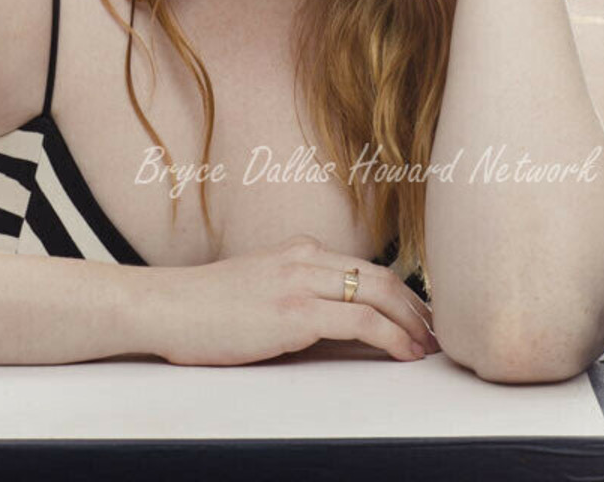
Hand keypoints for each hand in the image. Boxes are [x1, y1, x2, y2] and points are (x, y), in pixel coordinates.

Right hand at [148, 234, 438, 366]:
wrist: (167, 307)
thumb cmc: (206, 309)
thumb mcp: (262, 294)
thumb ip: (304, 302)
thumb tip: (350, 332)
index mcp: (298, 251)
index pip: (365, 267)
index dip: (401, 293)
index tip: (419, 317)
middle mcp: (304, 257)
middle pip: (381, 275)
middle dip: (416, 306)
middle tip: (436, 333)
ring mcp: (300, 280)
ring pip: (379, 292)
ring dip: (412, 322)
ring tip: (428, 347)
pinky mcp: (294, 310)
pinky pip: (360, 319)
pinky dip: (391, 336)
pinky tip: (403, 353)